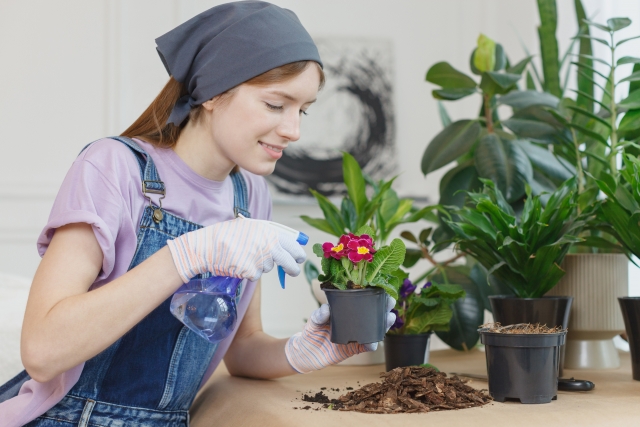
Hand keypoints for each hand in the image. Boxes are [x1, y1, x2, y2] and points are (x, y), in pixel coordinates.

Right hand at [167, 218, 305, 282]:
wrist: (208, 246)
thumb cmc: (228, 234)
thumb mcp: (251, 226)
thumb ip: (268, 233)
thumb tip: (287, 242)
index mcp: (269, 231)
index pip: (292, 244)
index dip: (298, 253)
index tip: (300, 258)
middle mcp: (268, 245)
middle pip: (288, 261)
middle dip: (292, 268)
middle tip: (293, 271)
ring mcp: (260, 260)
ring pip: (268, 268)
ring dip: (261, 266)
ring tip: (245, 255)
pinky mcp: (252, 272)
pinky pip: (255, 275)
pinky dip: (249, 272)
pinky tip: (238, 263)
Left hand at [285, 295, 395, 372]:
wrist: (308, 353)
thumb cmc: (311, 332)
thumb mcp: (313, 321)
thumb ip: (318, 315)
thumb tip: (326, 309)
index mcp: (346, 310)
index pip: (362, 300)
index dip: (373, 295)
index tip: (381, 289)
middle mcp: (355, 321)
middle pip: (373, 313)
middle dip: (384, 308)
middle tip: (390, 303)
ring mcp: (357, 335)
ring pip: (375, 328)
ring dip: (384, 324)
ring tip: (389, 319)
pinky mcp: (355, 348)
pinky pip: (366, 346)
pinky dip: (371, 344)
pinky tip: (374, 342)